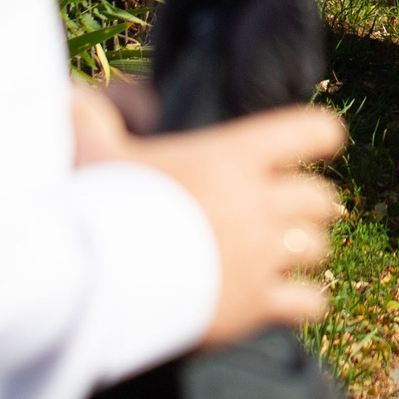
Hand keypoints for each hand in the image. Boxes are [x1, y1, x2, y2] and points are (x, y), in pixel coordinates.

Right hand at [88, 102, 347, 346]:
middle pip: (321, 197)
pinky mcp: (256, 305)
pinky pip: (311, 302)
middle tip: (289, 210)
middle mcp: (260, 201)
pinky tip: (285, 300)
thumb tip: (76, 93)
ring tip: (284, 254)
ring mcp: (263, 255)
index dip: (317, 136)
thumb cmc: (97, 205)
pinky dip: (304, 301)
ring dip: (304, 250)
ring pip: (320, 247)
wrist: (93, 279)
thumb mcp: (92, 148)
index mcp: (234, 155)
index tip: (314, 143)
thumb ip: (93, 116)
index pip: (313, 130)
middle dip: (310, 204)